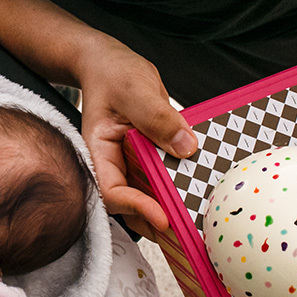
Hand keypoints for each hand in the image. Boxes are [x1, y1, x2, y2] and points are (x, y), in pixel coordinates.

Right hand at [76, 38, 196, 238]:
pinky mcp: (148, 157)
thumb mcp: (135, 89)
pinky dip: (177, 187)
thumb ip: (158, 117)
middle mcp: (113, 163)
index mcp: (98, 151)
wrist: (109, 63)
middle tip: (186, 233)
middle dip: (155, 220)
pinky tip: (198, 193)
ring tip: (195, 223)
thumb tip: (187, 147)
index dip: (135, 207)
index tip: (162, 216)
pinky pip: (163, 176)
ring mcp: (131, 162)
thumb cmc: (112, 73)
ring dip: (169, 208)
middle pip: (130, 203)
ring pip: (148, 195)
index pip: (111, 190)